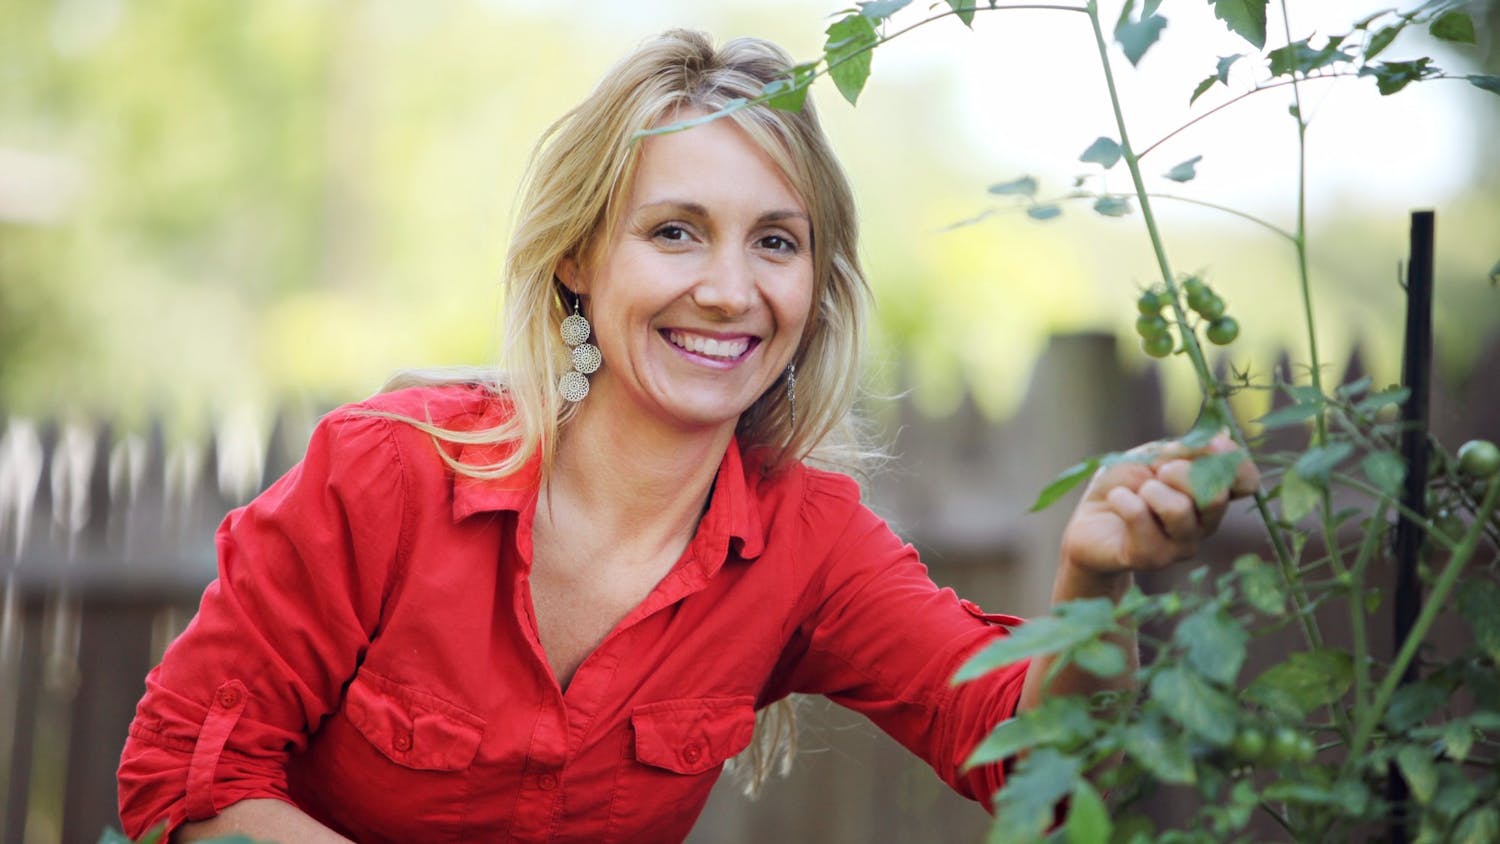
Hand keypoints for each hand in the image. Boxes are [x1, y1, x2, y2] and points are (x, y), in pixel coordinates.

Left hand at [1059, 432, 1259, 578]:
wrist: (1088, 521)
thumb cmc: (1125, 486)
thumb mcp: (1153, 457)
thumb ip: (1186, 450)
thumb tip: (1220, 439)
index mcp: (1211, 496)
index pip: (1246, 482)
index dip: (1234, 462)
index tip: (1213, 445)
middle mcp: (1204, 525)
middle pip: (1215, 496)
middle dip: (1181, 473)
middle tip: (1158, 472)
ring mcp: (1181, 546)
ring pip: (1179, 510)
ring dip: (1150, 490)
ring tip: (1136, 492)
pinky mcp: (1151, 558)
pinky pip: (1141, 518)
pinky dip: (1124, 499)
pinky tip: (1117, 500)